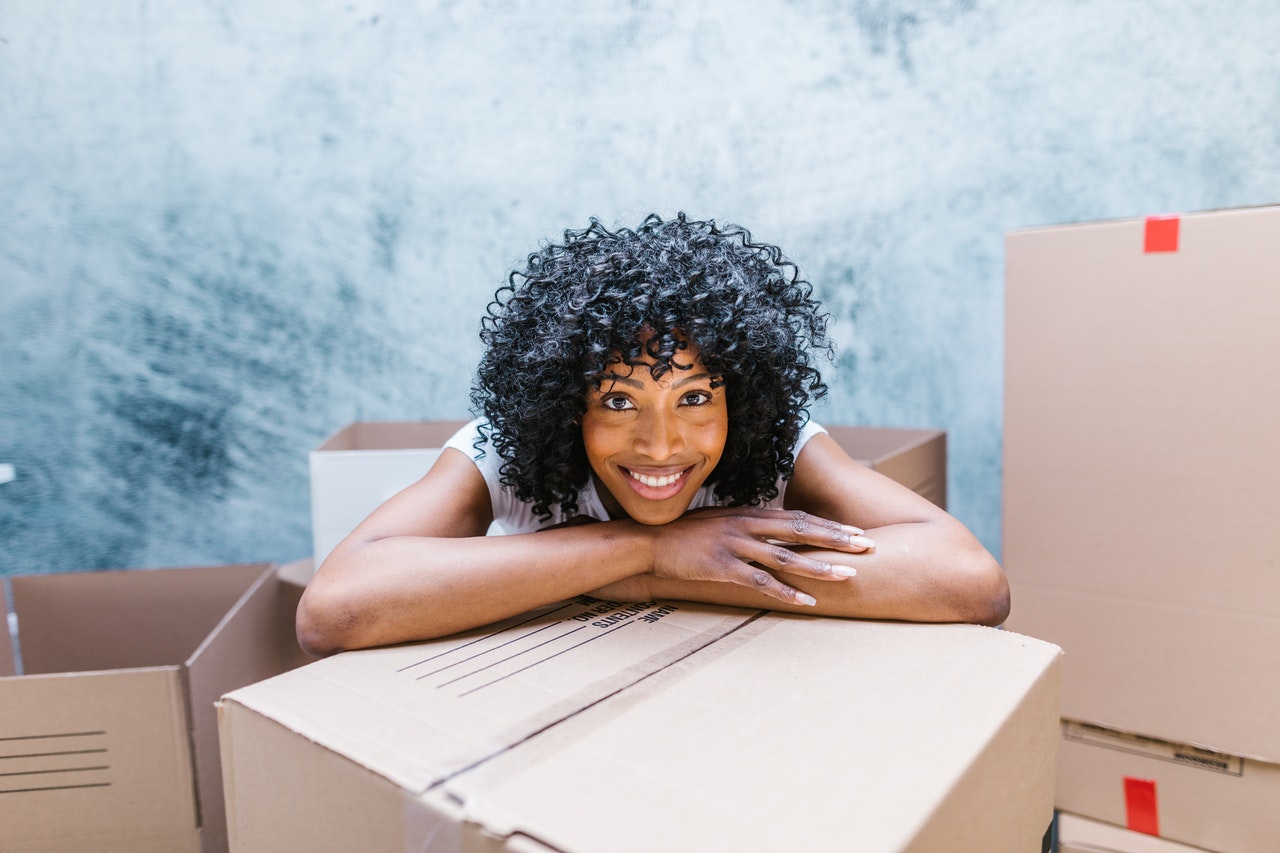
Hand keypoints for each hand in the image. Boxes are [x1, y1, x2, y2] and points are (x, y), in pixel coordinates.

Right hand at [643, 507, 874, 605]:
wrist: (651, 540)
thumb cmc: (686, 533)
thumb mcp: (720, 521)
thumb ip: (747, 525)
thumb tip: (773, 534)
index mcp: (748, 514)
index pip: (797, 517)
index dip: (827, 525)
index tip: (854, 531)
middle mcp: (746, 525)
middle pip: (800, 531)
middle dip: (835, 539)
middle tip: (866, 546)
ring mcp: (735, 545)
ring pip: (785, 557)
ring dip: (818, 567)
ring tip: (846, 575)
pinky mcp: (722, 566)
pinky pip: (760, 581)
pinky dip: (785, 592)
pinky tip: (805, 601)